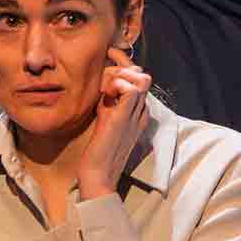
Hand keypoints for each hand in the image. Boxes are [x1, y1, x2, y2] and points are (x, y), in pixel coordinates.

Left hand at [77, 47, 151, 202]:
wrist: (98, 173)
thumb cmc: (99, 149)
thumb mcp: (106, 119)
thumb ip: (110, 103)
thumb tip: (105, 87)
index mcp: (139, 114)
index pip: (141, 82)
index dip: (126, 72)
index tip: (108, 71)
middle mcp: (141, 113)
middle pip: (143, 77)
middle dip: (124, 68)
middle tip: (106, 73)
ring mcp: (135, 115)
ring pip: (141, 79)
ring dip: (121, 75)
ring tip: (106, 86)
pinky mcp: (124, 118)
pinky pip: (130, 89)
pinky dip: (117, 84)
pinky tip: (105, 95)